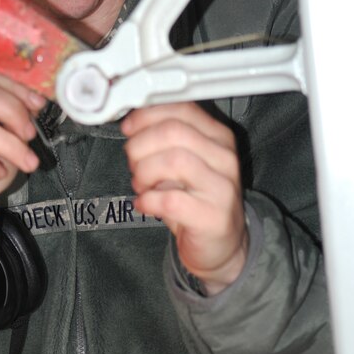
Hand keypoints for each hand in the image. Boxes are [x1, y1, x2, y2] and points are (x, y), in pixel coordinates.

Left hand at [121, 102, 247, 294]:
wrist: (221, 245)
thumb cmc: (194, 200)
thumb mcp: (182, 162)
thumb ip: (164, 139)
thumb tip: (132, 122)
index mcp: (218, 136)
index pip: (182, 109)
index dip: (148, 115)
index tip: (129, 127)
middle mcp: (224, 157)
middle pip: (174, 132)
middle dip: (141, 145)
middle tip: (133, 162)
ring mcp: (222, 187)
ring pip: (173, 161)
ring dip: (144, 171)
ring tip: (141, 184)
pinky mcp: (213, 217)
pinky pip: (171, 200)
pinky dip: (148, 200)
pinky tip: (144, 203)